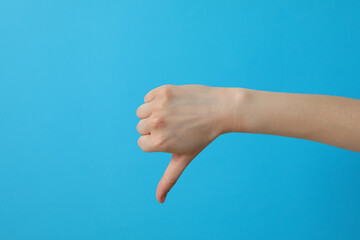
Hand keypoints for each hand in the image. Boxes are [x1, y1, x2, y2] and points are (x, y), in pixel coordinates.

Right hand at [136, 84, 234, 202]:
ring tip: (174, 114)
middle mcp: (156, 123)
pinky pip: (148, 98)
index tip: (174, 137)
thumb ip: (169, 178)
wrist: (220, 110)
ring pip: (141, 112)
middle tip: (177, 125)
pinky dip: (156, 100)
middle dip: (155, 127)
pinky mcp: (163, 91)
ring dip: (153, 113)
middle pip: (141, 128)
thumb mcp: (184, 158)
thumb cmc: (202, 136)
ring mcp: (159, 106)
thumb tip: (159, 201)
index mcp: (158, 142)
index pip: (142, 143)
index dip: (157, 140)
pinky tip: (173, 103)